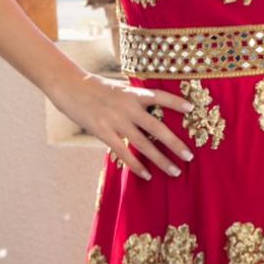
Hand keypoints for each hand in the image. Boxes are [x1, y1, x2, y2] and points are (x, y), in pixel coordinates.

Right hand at [49, 72, 194, 181]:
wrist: (70, 88)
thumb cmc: (97, 88)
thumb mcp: (120, 88)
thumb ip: (136, 99)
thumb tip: (155, 111)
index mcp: (133, 93)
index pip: (159, 96)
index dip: (175, 102)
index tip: (192, 109)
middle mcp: (127, 107)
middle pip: (157, 127)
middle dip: (175, 143)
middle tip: (190, 156)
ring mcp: (116, 121)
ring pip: (143, 144)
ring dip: (161, 160)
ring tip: (175, 171)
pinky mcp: (103, 133)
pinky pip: (124, 152)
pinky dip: (137, 165)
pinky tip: (147, 175)